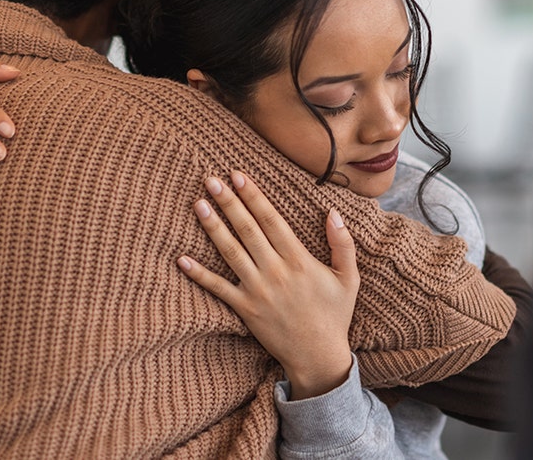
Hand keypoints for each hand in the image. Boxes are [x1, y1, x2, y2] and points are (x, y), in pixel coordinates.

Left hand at [178, 171, 359, 399]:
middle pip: (247, 229)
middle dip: (228, 202)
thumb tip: (333, 212)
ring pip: (230, 252)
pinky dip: (199, 275)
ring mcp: (258, 291)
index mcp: (299, 260)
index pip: (272, 220)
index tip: (238, 175)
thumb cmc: (335, 314)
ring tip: (198, 204)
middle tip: (211, 179)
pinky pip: (218, 288)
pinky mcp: (245, 309)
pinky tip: (182, 259)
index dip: (253, 196)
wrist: (318, 356)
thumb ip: (343, 244)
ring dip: (213, 227)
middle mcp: (276, 271)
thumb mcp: (350, 278)